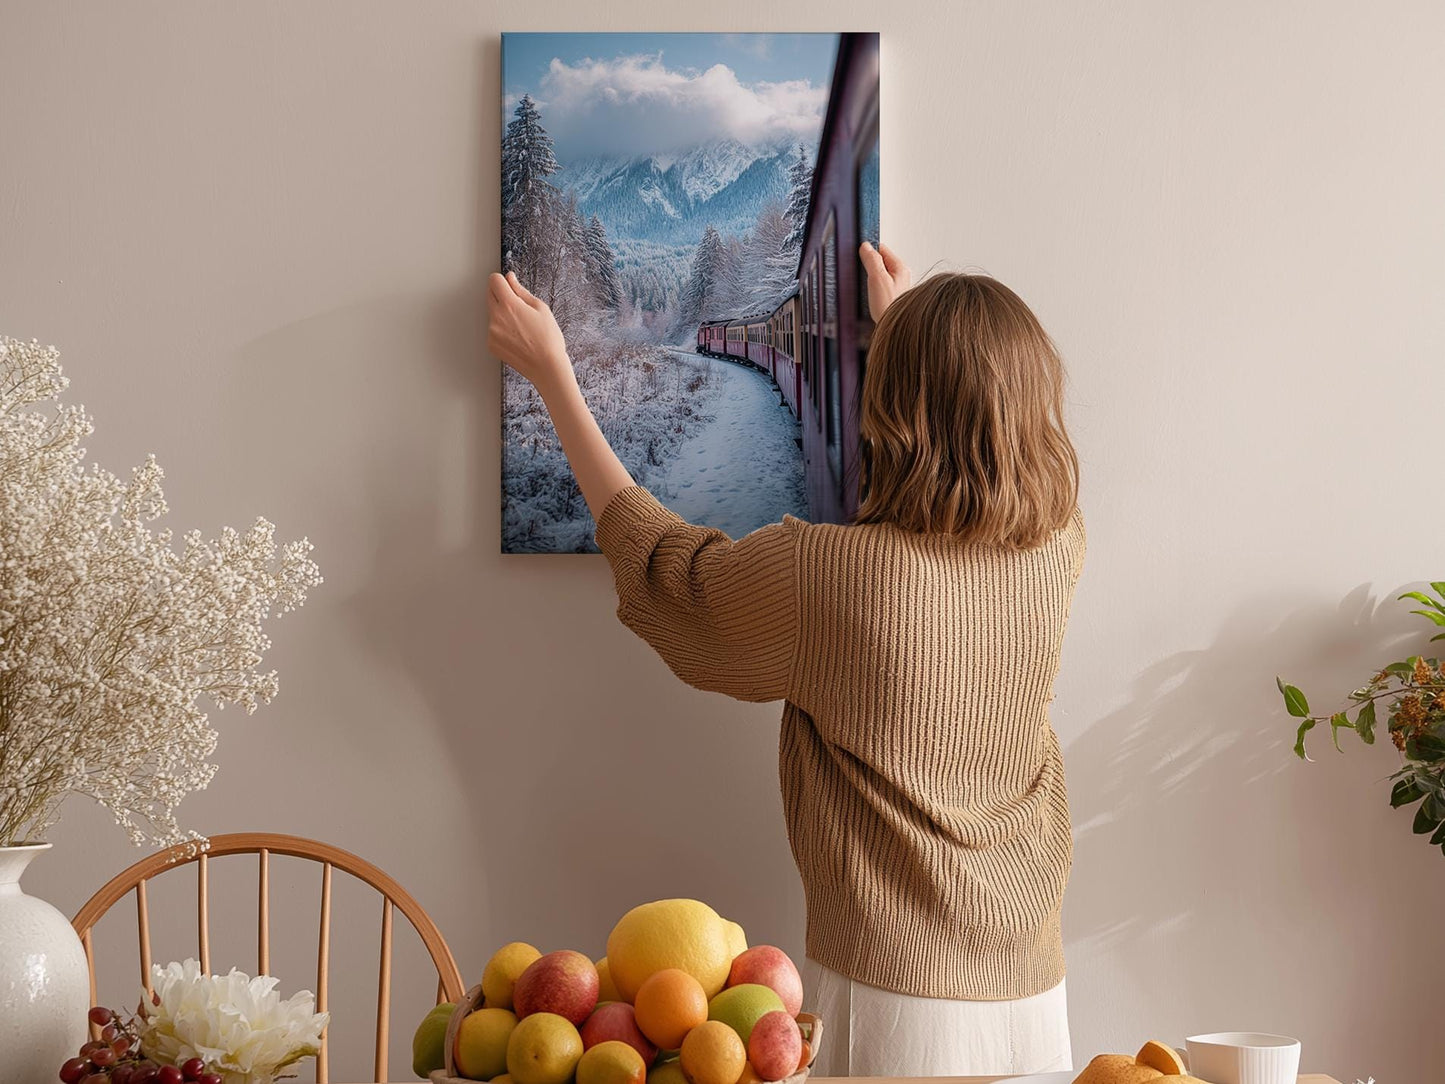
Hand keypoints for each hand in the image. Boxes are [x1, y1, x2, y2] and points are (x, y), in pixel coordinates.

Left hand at [487, 271, 572, 392]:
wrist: (547, 367)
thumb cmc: (548, 339)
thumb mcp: (540, 308)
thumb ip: (520, 291)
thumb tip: (510, 278)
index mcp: (509, 305)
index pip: (494, 280)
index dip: (502, 280)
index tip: (509, 285)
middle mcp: (496, 317)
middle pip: (489, 294)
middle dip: (501, 295)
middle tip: (519, 307)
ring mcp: (491, 332)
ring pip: (492, 313)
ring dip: (502, 314)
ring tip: (521, 326)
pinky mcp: (491, 344)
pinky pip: (493, 330)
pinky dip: (501, 330)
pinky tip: (518, 337)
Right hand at [858, 241, 911, 320]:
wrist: (895, 331)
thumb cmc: (889, 308)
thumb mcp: (877, 279)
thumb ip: (872, 260)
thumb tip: (865, 246)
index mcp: (900, 268)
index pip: (882, 249)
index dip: (869, 251)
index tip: (859, 255)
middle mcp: (901, 276)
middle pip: (880, 261)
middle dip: (868, 265)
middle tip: (862, 274)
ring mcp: (897, 287)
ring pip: (880, 274)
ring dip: (870, 278)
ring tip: (866, 288)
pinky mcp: (891, 297)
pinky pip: (880, 286)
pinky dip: (872, 289)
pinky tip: (870, 296)